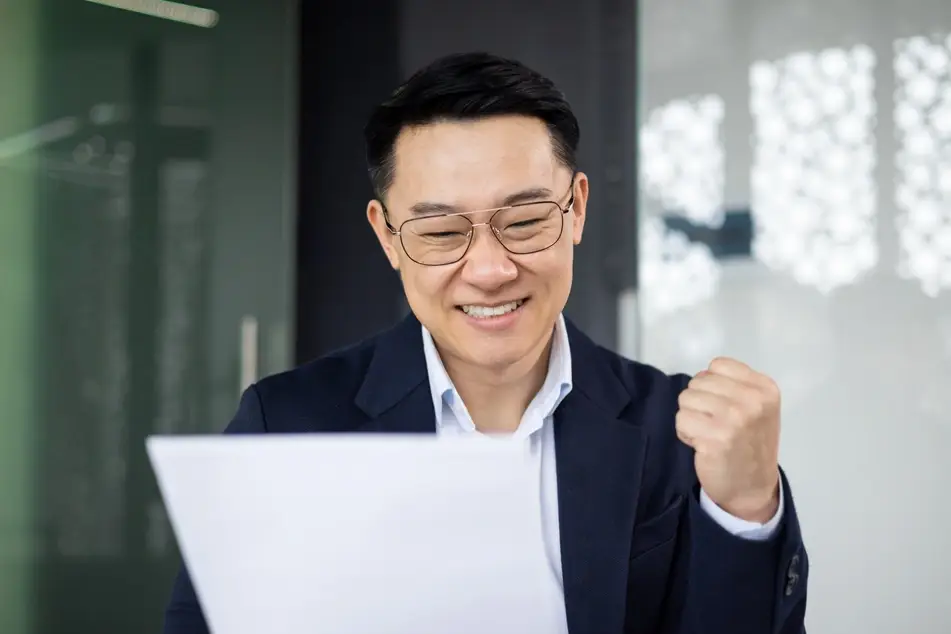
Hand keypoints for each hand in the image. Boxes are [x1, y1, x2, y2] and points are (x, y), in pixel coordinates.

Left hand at [675, 357, 780, 522]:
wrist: (753, 488)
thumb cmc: (751, 444)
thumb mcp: (758, 407)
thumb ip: (734, 385)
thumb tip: (700, 376)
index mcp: (765, 388)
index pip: (718, 365)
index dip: (712, 385)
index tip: (724, 406)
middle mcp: (752, 401)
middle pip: (698, 381)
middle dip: (699, 402)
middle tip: (715, 424)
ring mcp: (734, 419)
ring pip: (686, 398)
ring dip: (691, 417)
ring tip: (708, 433)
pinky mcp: (714, 438)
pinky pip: (681, 419)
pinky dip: (685, 432)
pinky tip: (701, 444)